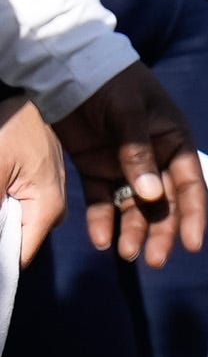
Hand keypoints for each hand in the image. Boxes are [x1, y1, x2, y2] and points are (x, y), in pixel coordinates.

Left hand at [0, 95, 66, 261]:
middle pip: (16, 244)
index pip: (17, 258)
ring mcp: (47, 199)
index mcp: (48, 210)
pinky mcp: (38, 188)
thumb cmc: (12, 130)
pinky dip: (2, 209)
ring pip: (14, 227)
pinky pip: (16, 211)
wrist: (32, 98)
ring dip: (0, 224)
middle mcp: (54, 211)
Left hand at [52, 62, 207, 265]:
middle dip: (161, 232)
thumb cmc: (115, 84)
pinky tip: (101, 238)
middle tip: (153, 260)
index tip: (191, 245)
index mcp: (175, 142)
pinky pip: (101, 201)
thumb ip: (139, 154)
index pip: (189, 185)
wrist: (74, 69)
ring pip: (133, 207)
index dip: (192, 215)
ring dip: (132, 230)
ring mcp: (125, 167)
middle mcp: (154, 159)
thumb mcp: (130, 113)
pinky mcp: (96, 169)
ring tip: (124, 254)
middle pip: (162, 204)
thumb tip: (152, 195)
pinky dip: (101, 220)